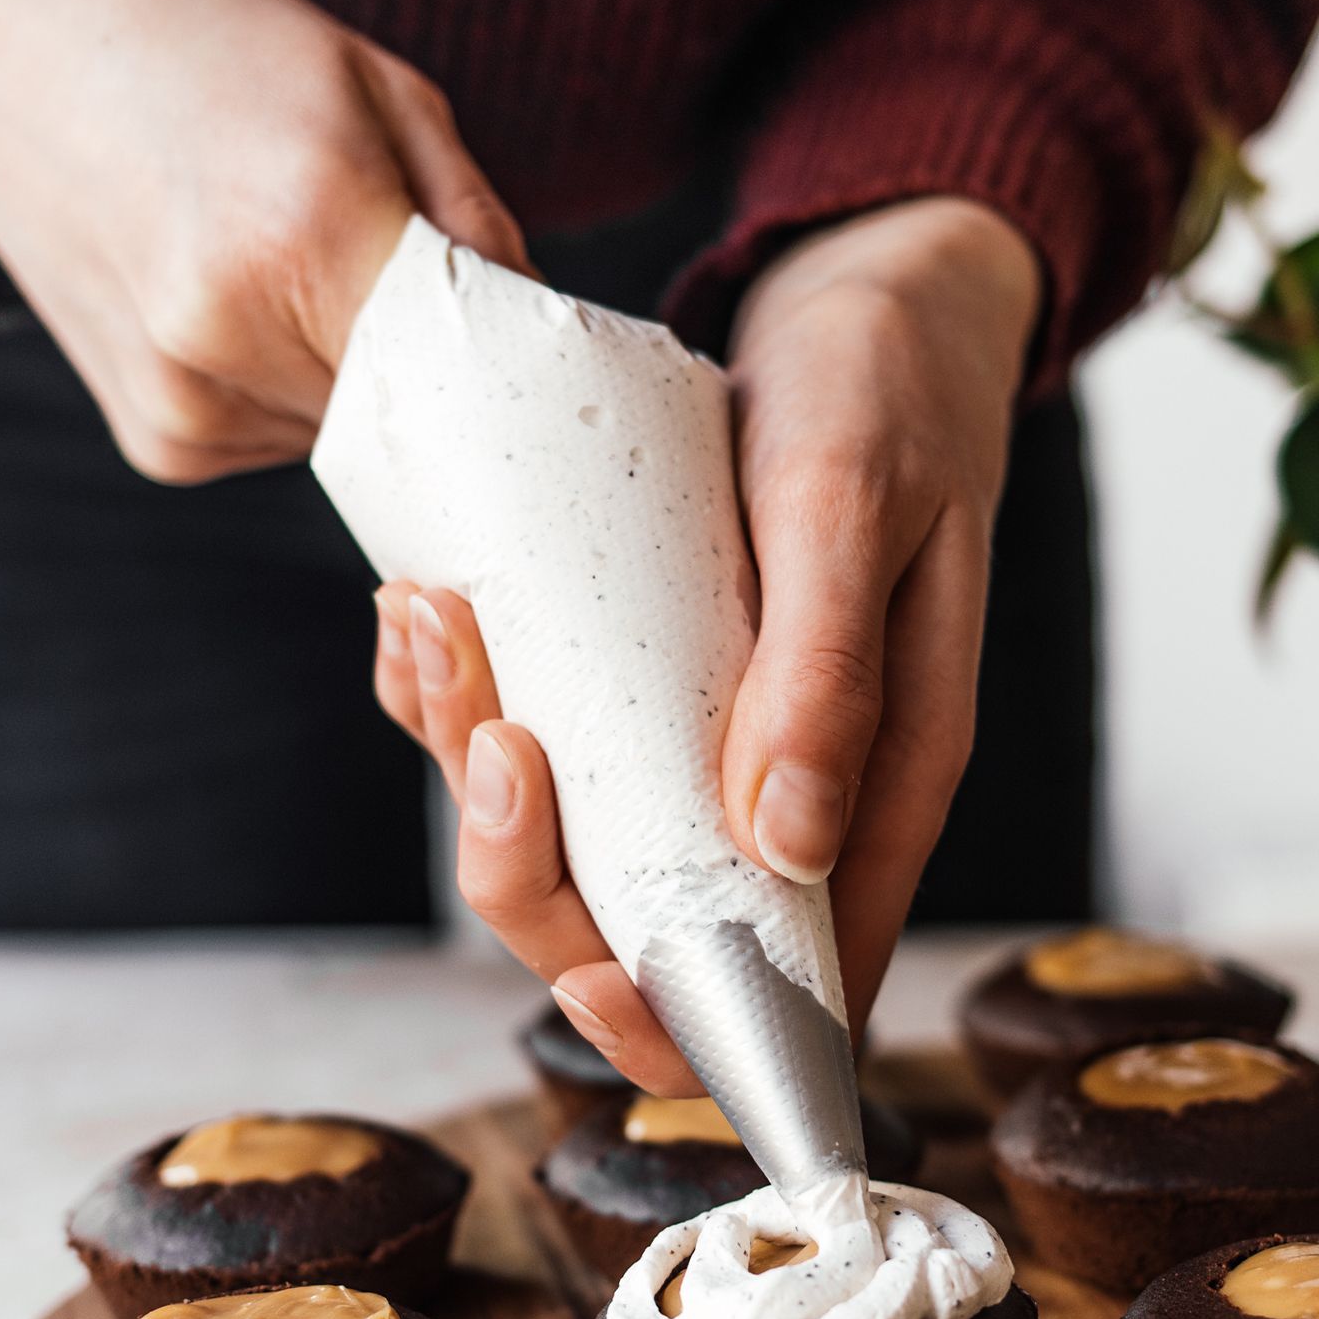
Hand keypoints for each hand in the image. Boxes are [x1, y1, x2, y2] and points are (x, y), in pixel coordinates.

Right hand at [0, 0, 528, 478]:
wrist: (2, 61)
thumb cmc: (206, 50)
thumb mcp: (375, 88)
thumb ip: (477, 225)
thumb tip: (553, 339)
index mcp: (305, 234)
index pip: (478, 372)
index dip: (522, 371)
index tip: (550, 360)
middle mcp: (231, 337)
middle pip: (427, 415)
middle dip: (450, 373)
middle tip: (428, 295)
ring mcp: (187, 403)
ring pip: (362, 437)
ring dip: (368, 378)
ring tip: (300, 268)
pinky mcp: (164, 445)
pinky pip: (292, 442)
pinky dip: (300, 391)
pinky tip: (247, 306)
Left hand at [370, 197, 1038, 1085]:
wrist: (877, 297)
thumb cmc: (887, 391)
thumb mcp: (849, 504)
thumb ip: (828, 670)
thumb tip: (784, 845)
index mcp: (885, 776)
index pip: (804, 977)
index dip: (692, 1021)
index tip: (591, 976)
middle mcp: (804, 787)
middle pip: (658, 934)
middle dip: (541, 876)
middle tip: (491, 734)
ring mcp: (724, 741)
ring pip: (583, 844)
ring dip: (482, 773)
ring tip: (436, 633)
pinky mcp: (660, 681)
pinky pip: (552, 747)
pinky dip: (472, 702)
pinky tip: (431, 617)